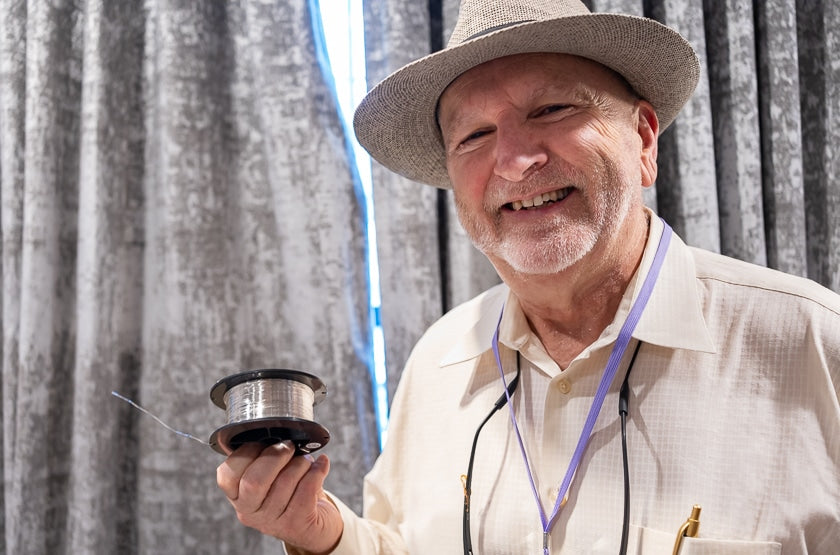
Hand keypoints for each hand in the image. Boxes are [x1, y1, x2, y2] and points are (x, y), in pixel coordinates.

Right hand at [216, 441, 342, 553]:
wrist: (314, 525)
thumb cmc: (291, 493)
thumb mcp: (270, 478)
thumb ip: (264, 459)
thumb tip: (278, 434)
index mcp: (238, 497)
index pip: (227, 475)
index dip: (245, 453)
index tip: (262, 442)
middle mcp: (250, 512)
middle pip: (254, 480)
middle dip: (275, 455)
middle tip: (288, 447)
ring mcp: (272, 521)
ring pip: (285, 481)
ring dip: (301, 462)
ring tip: (306, 461)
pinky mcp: (296, 524)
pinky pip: (307, 488)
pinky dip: (318, 470)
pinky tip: (321, 464)